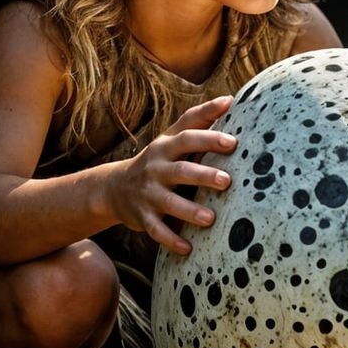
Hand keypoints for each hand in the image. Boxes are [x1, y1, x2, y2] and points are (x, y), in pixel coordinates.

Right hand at [104, 95, 236, 255]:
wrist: (114, 187)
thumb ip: (200, 119)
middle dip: (203, 176)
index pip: (188, 137)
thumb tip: (231, 98)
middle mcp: (156, 168)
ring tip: (210, 219)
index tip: (232, 142)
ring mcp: (148, 194)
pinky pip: (157, 231)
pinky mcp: (142, 217)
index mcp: (166, 147)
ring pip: (169, 203)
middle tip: (227, 182)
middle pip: (181, 170)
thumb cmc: (159, 158)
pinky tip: (188, 249)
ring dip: (189, 211)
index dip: (209, 138)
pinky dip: (171, 241)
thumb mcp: (173, 137)